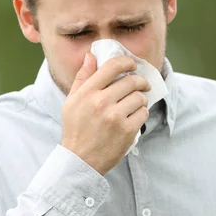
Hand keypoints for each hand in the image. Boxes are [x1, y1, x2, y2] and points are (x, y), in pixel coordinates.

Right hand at [60, 52, 149, 175]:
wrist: (80, 160)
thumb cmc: (76, 128)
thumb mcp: (72, 100)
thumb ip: (82, 77)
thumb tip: (90, 55)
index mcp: (87, 92)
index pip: (112, 66)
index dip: (127, 62)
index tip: (132, 65)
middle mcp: (101, 102)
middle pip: (131, 81)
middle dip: (140, 81)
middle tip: (142, 84)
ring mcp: (115, 117)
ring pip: (139, 97)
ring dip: (140, 98)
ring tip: (135, 104)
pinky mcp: (127, 131)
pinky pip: (143, 113)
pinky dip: (141, 113)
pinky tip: (133, 117)